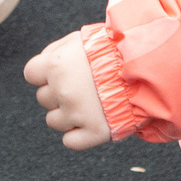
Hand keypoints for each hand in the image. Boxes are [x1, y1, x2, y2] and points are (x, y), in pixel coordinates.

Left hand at [24, 28, 112, 149]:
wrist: (149, 67)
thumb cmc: (113, 49)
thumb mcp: (80, 39)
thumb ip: (56, 51)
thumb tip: (39, 68)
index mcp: (56, 65)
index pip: (31, 74)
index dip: (46, 73)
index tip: (63, 72)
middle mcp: (63, 90)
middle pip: (43, 98)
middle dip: (59, 93)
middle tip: (84, 85)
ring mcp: (78, 114)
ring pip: (53, 121)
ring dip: (68, 114)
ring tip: (91, 101)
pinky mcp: (95, 133)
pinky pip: (70, 141)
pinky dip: (79, 134)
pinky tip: (93, 120)